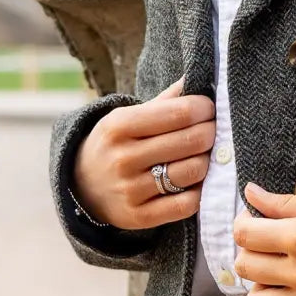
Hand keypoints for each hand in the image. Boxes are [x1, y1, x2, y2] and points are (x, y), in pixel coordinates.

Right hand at [73, 76, 215, 229]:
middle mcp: (123, 158)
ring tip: (205, 153)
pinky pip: (186, 204)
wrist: (82, 187)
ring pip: (193, 171)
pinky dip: (199, 190)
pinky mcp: (139, 217)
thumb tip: (198, 78)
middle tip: (214, 129)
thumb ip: (166, 100)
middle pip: (191, 140)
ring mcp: (130, 190)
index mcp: (120, 125)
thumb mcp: (129, 116)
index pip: (180, 112)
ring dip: (207, 160)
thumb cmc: (116, 142)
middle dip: (212, 131)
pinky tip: (195, 180)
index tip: (209, 108)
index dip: (204, 108)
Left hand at [233, 183, 295, 295]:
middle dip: (248, 249)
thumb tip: (251, 192)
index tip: (252, 218)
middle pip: (245, 265)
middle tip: (263, 240)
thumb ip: (283, 202)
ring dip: (257, 282)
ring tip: (272, 268)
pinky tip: (284, 287)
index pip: (245, 234)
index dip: (242, 222)